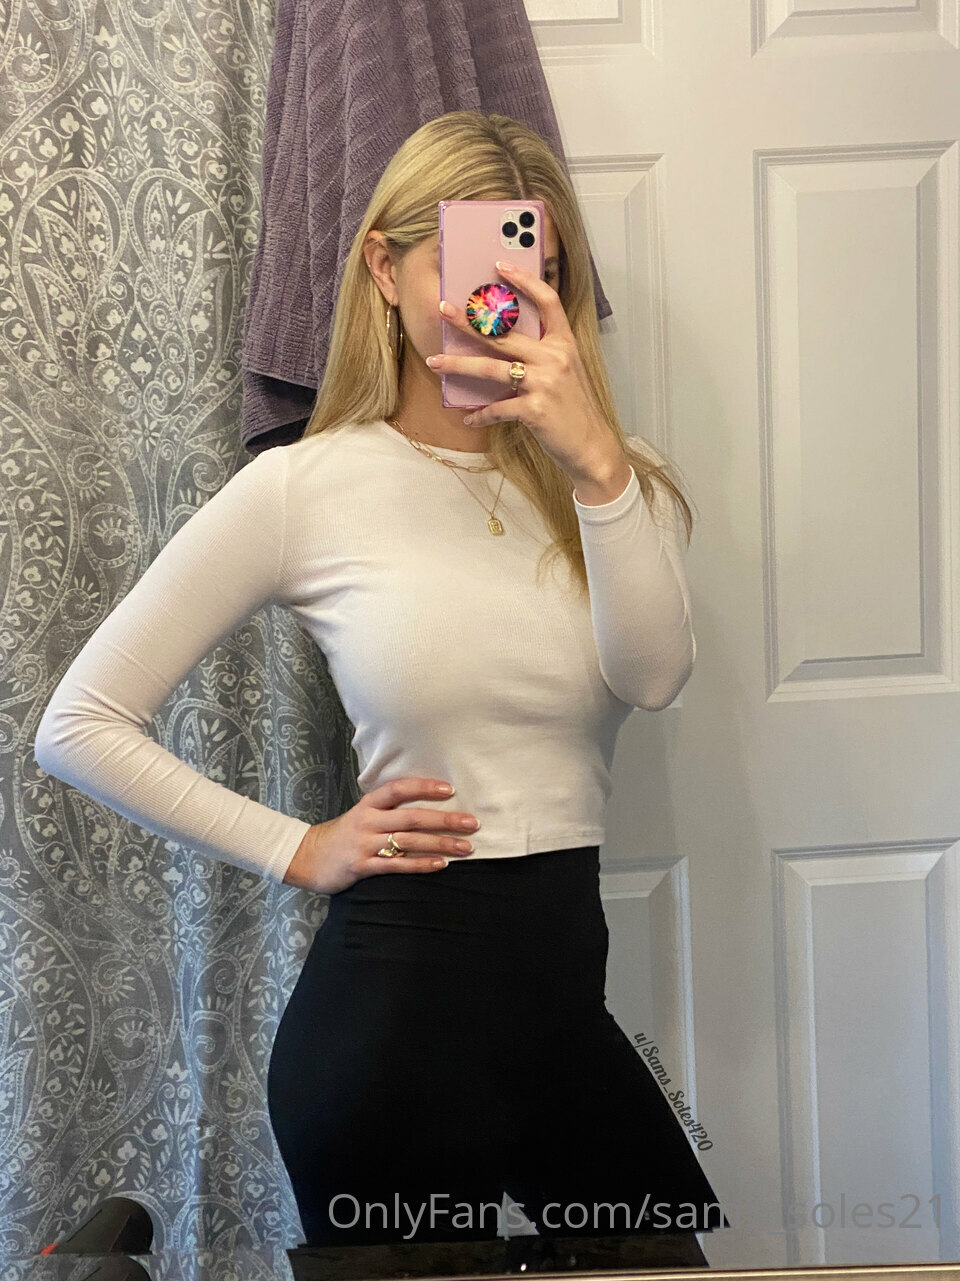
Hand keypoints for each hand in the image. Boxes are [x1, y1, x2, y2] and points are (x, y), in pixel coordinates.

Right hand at [281, 777, 478, 893]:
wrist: (308, 857)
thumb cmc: (344, 834)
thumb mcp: (362, 813)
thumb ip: (389, 808)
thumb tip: (429, 805)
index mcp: (369, 804)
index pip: (399, 788)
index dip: (425, 787)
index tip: (450, 790)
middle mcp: (368, 820)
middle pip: (412, 817)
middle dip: (445, 820)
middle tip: (472, 823)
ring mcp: (364, 844)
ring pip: (409, 841)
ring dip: (441, 844)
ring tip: (466, 847)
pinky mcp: (362, 867)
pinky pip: (397, 864)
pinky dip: (421, 864)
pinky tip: (441, 864)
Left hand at [426, 260, 620, 480]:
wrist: (591, 447)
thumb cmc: (575, 410)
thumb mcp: (567, 373)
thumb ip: (543, 355)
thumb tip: (502, 345)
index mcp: (564, 344)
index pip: (547, 301)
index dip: (524, 281)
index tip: (500, 267)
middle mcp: (555, 358)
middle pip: (505, 333)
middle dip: (469, 322)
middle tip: (443, 310)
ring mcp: (545, 383)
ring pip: (491, 369)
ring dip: (459, 365)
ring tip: (434, 362)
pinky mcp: (535, 409)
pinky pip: (498, 408)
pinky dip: (480, 415)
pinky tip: (469, 419)